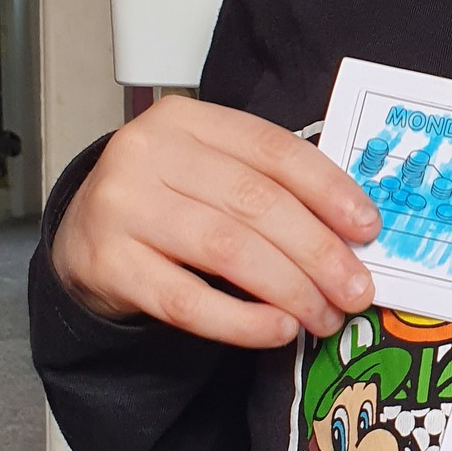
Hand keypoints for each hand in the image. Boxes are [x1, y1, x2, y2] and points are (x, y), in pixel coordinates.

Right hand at [50, 95, 378, 348]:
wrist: (83, 240)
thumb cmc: (164, 204)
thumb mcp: (209, 173)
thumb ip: (269, 187)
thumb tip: (352, 234)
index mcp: (184, 120)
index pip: (272, 149)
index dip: (328, 190)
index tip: (369, 228)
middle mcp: (147, 155)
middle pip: (255, 203)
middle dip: (319, 252)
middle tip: (356, 290)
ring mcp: (123, 208)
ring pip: (228, 250)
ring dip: (290, 289)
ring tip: (324, 316)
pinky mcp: (109, 265)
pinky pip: (188, 301)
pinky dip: (242, 320)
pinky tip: (277, 329)